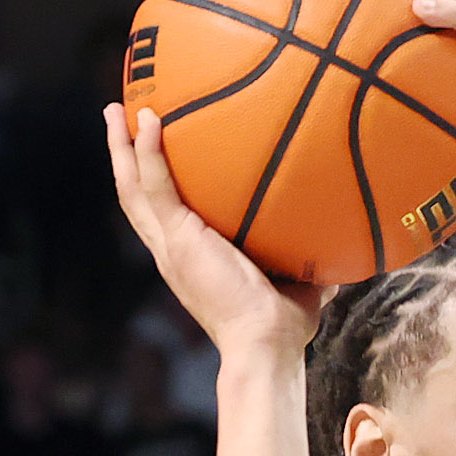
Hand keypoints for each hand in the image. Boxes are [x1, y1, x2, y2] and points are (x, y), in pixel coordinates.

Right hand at [103, 105, 325, 354]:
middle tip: (118, 117)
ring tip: (116, 109)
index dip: (154, 183)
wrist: (265, 346)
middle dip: (124, 155)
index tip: (154, 152)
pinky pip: (154, 186)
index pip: (163, 214)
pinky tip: (148, 120)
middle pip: (134, 194)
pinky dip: (146, 153)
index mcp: (190, 258)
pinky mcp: (178, 239)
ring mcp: (171, 245)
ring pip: (132, 187)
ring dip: (121, 146)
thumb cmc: (282, 328)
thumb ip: (308, 263)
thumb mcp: (298, 286)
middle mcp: (172, 250)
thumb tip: (339, 249)